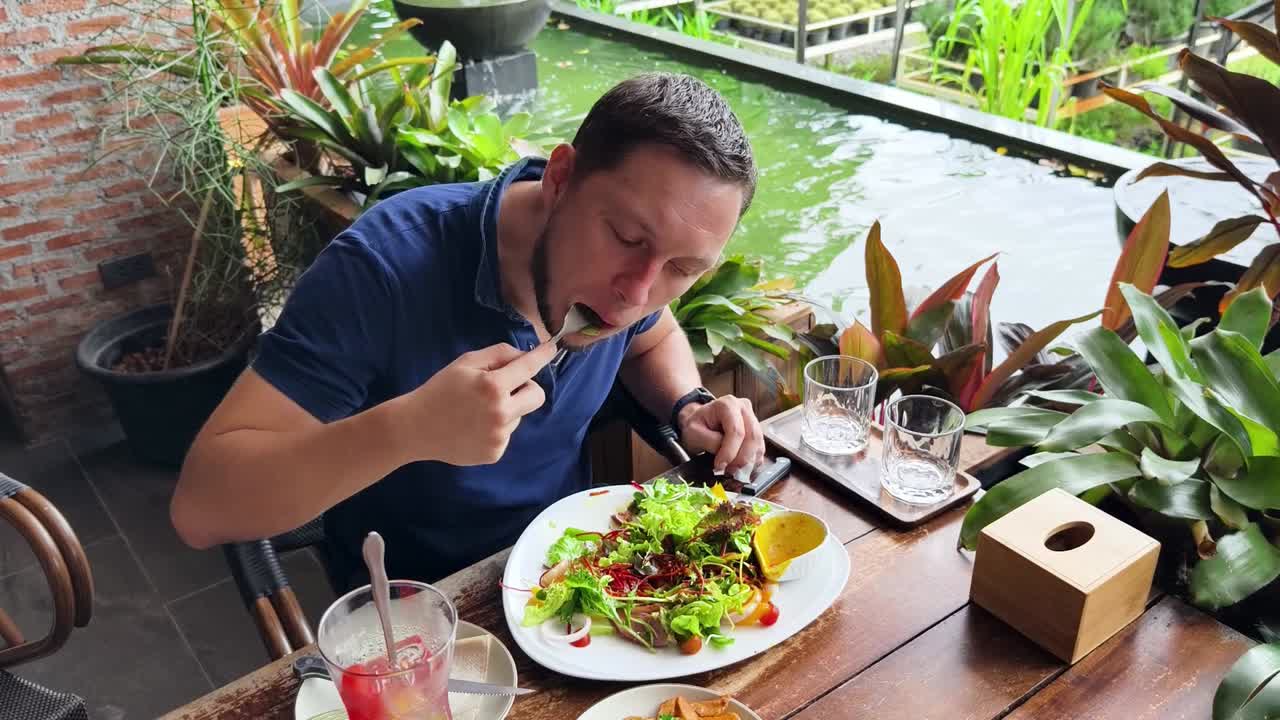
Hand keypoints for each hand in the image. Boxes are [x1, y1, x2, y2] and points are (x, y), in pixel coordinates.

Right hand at [401, 341, 558, 464]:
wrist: (415, 428)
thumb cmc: (440, 390)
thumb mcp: (465, 363)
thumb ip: (498, 355)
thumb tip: (524, 356)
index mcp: (493, 386)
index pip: (528, 367)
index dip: (542, 356)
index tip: (551, 349)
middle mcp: (501, 412)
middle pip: (537, 396)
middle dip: (526, 387)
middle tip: (504, 386)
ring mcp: (499, 436)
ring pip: (519, 415)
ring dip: (506, 409)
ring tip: (476, 411)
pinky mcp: (495, 452)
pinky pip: (506, 433)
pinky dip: (496, 428)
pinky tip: (473, 427)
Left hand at [677, 395, 764, 475]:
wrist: (700, 420)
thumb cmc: (697, 425)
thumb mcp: (693, 432)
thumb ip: (710, 442)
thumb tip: (726, 457)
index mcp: (727, 405)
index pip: (736, 431)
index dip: (730, 451)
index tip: (720, 466)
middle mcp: (744, 408)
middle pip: (752, 437)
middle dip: (741, 459)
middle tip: (729, 471)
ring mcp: (752, 419)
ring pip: (758, 444)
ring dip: (748, 462)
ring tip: (733, 471)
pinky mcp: (756, 431)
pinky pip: (760, 449)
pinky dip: (752, 462)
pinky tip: (740, 468)